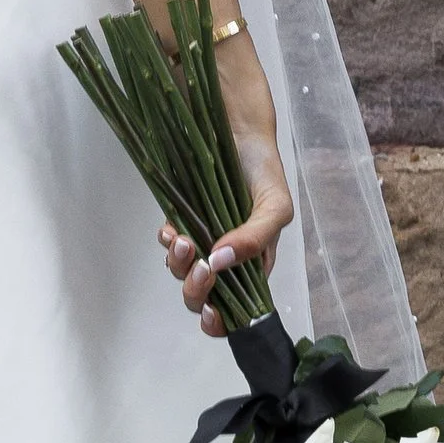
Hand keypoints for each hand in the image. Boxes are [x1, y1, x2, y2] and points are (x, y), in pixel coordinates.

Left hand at [159, 43, 294, 333]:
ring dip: (179, 264)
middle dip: (197, 291)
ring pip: (183, 270)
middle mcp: (226, 255)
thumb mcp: (275, 205)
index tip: (211, 317)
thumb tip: (221, 263)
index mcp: (253, 261)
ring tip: (183, 242)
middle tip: (197, 271)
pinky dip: (168, 241)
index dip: (223, 319)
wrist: (234, 123)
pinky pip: (169, 241)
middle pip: (205, 294)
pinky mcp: (181, 217)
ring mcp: (202, 237)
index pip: (238, 305)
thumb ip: (256, 239)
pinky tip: (171, 229)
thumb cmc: (262, 167)